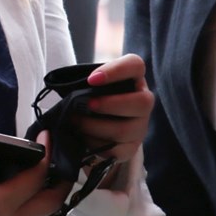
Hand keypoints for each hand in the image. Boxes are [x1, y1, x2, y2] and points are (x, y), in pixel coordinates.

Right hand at [0, 119, 65, 215]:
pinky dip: (37, 203)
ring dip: (51, 193)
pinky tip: (27, 187)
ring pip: (42, 215)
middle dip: (63, 179)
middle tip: (60, 155)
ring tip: (48, 169)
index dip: (47, 152)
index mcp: (0, 204)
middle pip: (52, 203)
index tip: (45, 135)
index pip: (38, 177)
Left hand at [71, 53, 153, 171]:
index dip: (116, 71)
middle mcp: (143, 103)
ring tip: (77, 121)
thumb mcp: (93, 85)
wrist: (99, 126)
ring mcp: (140, 127)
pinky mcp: (130, 148)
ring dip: (97, 126)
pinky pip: (117, 150)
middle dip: (111, 104)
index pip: (136, 65)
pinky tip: (83, 137)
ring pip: (126, 130)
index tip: (92, 79)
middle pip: (143, 102)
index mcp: (134, 79)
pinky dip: (96, 144)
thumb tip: (72, 89)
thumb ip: (88, 83)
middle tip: (88, 104)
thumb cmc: (95, 98)